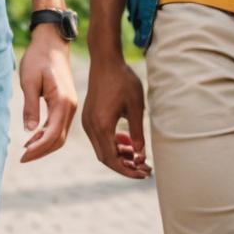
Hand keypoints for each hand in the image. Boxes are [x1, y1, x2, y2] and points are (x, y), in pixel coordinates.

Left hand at [18, 27, 76, 162]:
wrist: (52, 41)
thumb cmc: (38, 57)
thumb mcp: (29, 81)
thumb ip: (30, 106)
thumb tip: (29, 132)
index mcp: (62, 102)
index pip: (52, 134)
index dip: (38, 148)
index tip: (23, 156)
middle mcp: (70, 107)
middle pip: (59, 139)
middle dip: (41, 151)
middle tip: (23, 158)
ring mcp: (70, 105)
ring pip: (60, 134)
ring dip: (45, 144)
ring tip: (26, 150)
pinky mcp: (66, 103)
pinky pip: (59, 125)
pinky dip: (48, 134)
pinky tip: (35, 136)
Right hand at [81, 52, 149, 178]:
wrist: (105, 60)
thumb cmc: (123, 81)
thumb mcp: (135, 108)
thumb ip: (138, 134)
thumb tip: (141, 156)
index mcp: (102, 125)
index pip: (113, 160)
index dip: (129, 171)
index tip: (145, 173)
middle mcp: (91, 126)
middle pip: (106, 158)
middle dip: (125, 166)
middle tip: (144, 168)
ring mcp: (87, 120)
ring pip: (101, 149)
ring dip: (118, 155)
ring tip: (137, 154)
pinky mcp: (88, 115)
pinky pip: (98, 138)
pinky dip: (112, 143)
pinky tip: (126, 139)